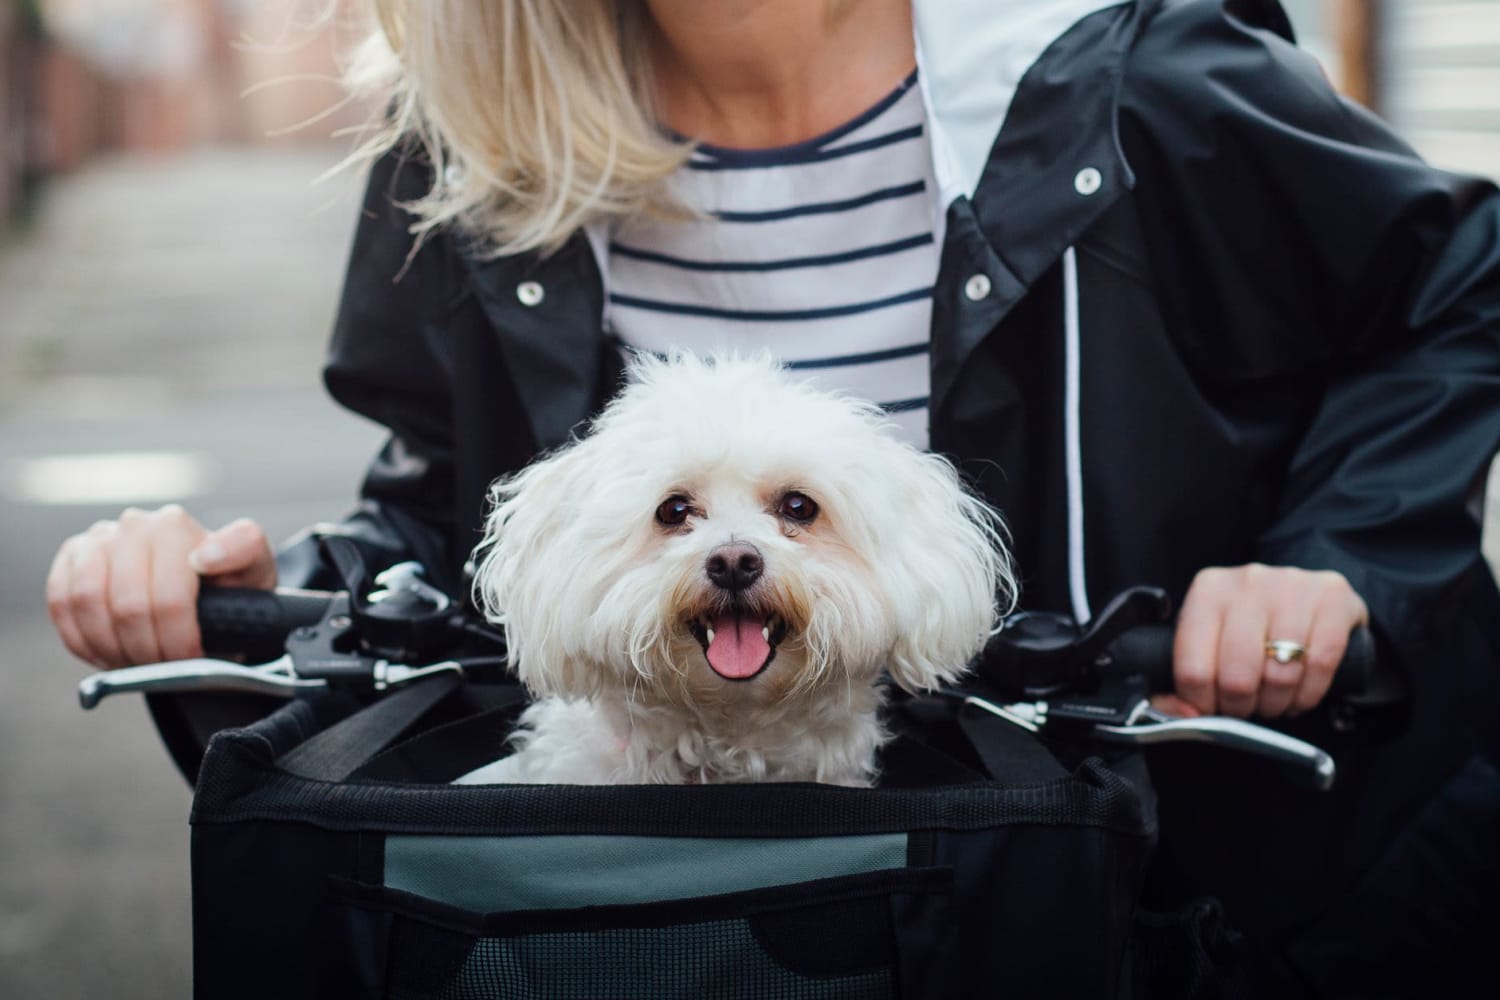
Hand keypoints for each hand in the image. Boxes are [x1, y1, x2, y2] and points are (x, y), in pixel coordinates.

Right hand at [46, 506, 275, 668]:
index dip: (177, 639)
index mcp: (176, 526)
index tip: (190, 659)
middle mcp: (134, 525)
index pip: (168, 597)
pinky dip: (82, 638)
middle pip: (126, 607)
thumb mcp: (255, 567)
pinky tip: (108, 652)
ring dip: (111, 646)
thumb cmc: (230, 580)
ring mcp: (99, 539)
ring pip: (86, 604)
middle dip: (147, 651)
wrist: (202, 583)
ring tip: (137, 664)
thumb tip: (203, 557)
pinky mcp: (72, 557)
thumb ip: (244, 551)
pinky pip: (61, 603)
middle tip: (164, 670)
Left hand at [1154, 563, 1368, 718]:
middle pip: (1237, 677)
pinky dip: (1308, 694)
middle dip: (1240, 707)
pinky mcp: (1333, 596)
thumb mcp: (1211, 639)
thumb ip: (1187, 678)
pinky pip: (1320, 665)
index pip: (1193, 669)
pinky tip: (1299, 693)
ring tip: (1272, 700)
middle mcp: (1247, 582)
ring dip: (1275, 703)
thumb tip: (1184, 714)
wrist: (1307, 593)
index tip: (1211, 710)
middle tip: (1245, 708)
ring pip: (1280, 675)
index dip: (1202, 704)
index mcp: (1207, 590)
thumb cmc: (1251, 624)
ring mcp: (1292, 585)